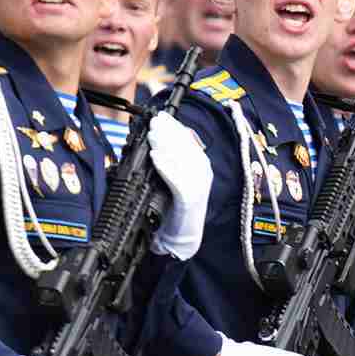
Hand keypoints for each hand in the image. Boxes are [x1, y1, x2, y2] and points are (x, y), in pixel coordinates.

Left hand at [145, 111, 211, 259]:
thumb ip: (169, 162)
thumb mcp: (172, 180)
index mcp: (201, 167)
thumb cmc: (174, 209)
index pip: (188, 141)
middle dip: (169, 132)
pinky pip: (177, 181)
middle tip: (154, 122)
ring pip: (182, 161)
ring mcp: (198, 187)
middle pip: (186, 147)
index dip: (174, 127)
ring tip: (152, 136)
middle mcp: (202, 174)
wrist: (182, 238)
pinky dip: (166, 168)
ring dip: (166, 146)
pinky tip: (156, 159)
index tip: (161, 117)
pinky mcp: (190, 200)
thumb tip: (155, 141)